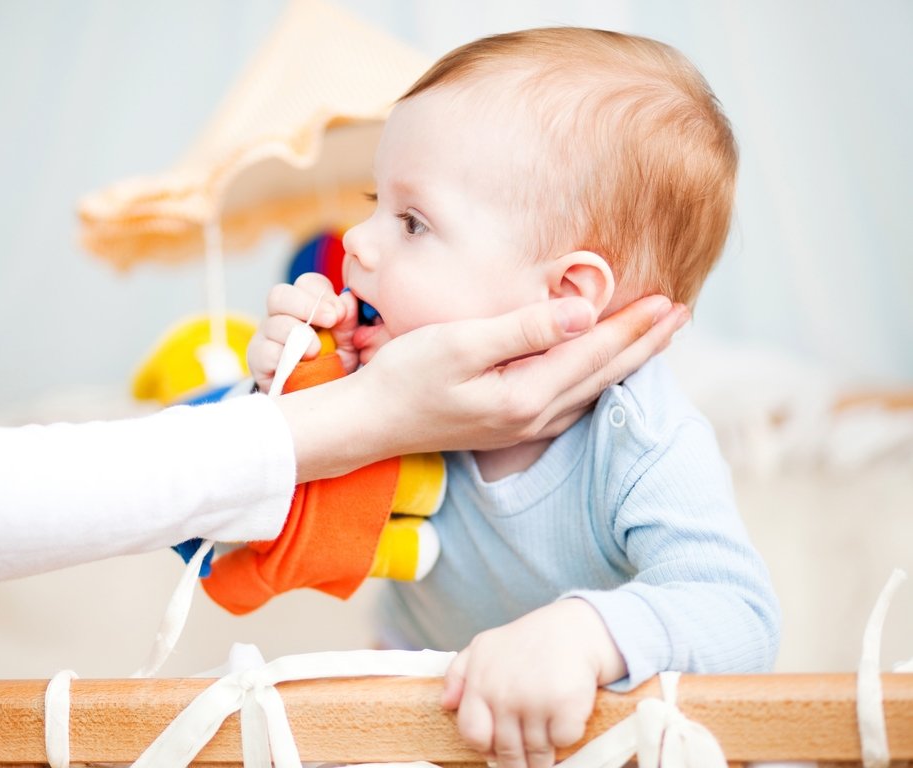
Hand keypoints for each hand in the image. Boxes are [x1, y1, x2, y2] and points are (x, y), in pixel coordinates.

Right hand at [246, 273, 358, 391]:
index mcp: (306, 305)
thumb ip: (349, 323)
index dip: (322, 294)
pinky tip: (299, 366)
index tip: (339, 313)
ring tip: (317, 352)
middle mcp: (281, 315)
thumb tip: (348, 300)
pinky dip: (285, 357)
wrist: (316, 398)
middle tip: (331, 320)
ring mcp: (266, 336)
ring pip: (273, 323)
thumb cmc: (332, 365)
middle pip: (279, 294)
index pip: (307, 284)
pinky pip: (266, 351)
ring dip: (299, 335)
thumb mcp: (348, 345)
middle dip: (307, 305)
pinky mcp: (257, 360)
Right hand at [358, 293, 687, 454]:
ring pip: (591, 391)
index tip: (668, 299)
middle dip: (643, 344)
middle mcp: (532, 417)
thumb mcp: (460, 344)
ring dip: (625, 363)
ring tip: (653, 339)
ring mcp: (520, 426)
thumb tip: (581, 313)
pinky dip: (596, 379)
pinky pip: (571, 401)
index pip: (594, 352)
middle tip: (679, 315)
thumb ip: (523, 329)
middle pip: (603, 375)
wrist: (368, 423)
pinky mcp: (507, 427)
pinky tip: (600, 371)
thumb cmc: (404, 376)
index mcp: (525, 395)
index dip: (632, 325)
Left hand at [441, 599, 627, 767]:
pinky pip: (563, 742)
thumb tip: (446, 705)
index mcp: (481, 684)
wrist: (571, 629)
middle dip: (516, 763)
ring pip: (536, 753)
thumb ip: (457, 675)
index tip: (496, 748)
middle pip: (507, 751)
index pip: (473, 735)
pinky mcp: (565, 707)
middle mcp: (505, 696)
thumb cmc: (524, 642)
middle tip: (522, 764)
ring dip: (541, 760)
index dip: (485, 747)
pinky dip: (565, 741)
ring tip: (543, 759)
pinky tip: (563, 728)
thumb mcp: (482, 647)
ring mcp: (535, 702)